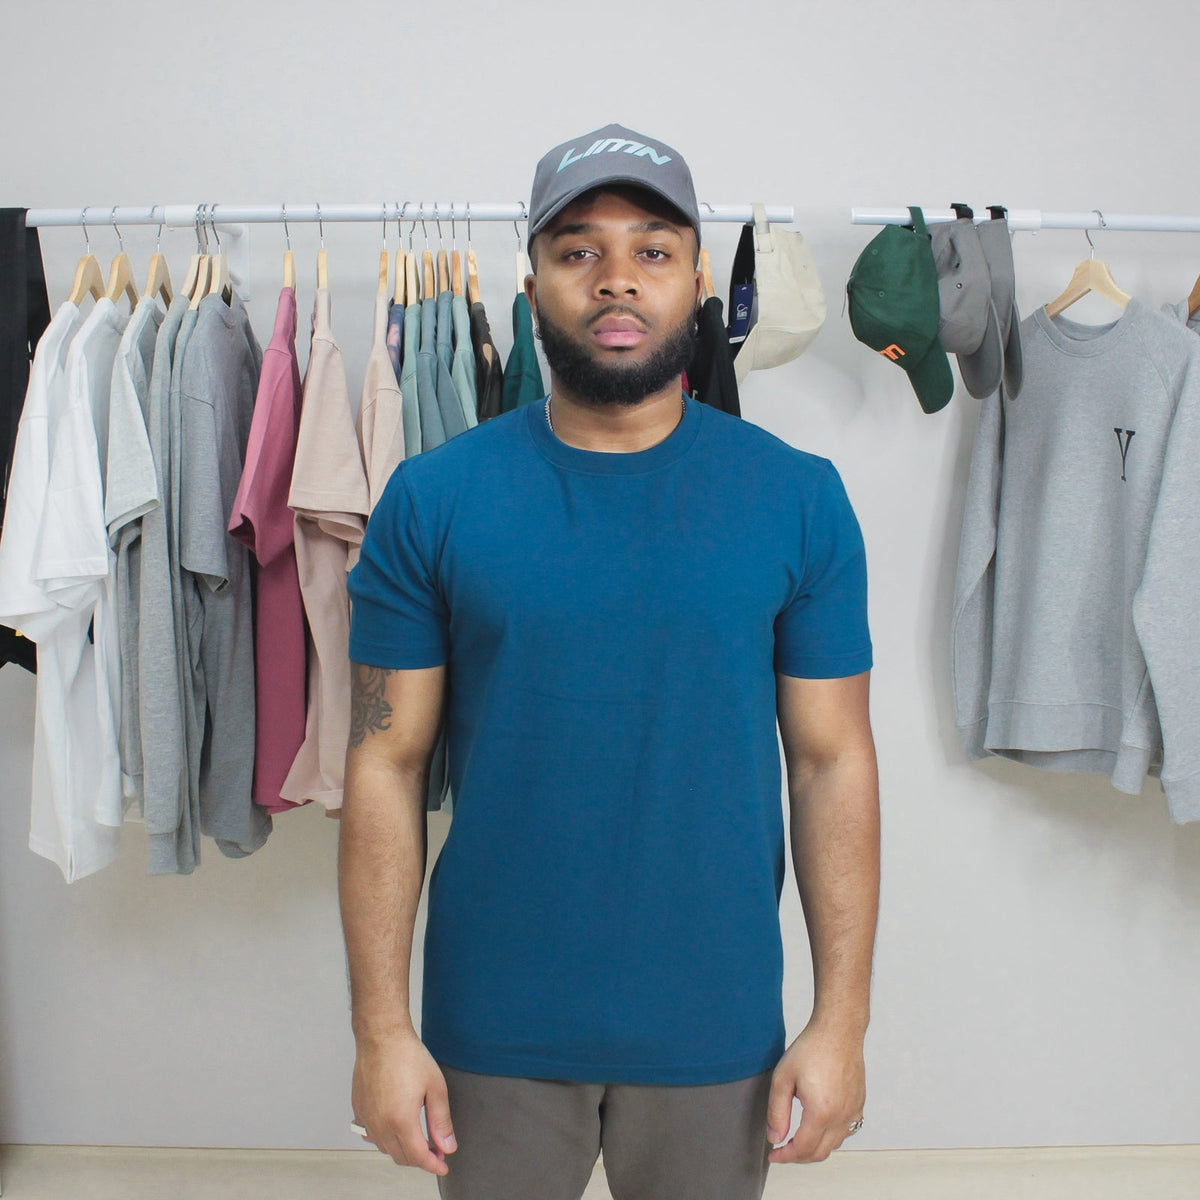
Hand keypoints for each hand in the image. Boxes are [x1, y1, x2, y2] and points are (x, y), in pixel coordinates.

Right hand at [351, 1029, 456, 1175]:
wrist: (381, 1037)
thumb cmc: (407, 1056)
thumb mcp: (435, 1087)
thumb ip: (441, 1121)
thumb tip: (447, 1146)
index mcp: (401, 1120)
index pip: (418, 1156)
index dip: (433, 1164)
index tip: (443, 1165)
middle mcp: (380, 1125)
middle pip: (401, 1156)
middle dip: (420, 1159)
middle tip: (436, 1149)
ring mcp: (367, 1119)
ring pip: (385, 1148)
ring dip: (403, 1150)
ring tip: (419, 1138)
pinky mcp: (359, 1110)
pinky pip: (372, 1136)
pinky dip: (386, 1139)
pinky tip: (397, 1128)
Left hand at [765, 1022, 865, 1163]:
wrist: (838, 1031)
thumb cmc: (811, 1048)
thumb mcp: (783, 1078)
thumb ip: (777, 1111)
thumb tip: (775, 1137)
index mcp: (821, 1112)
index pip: (803, 1149)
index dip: (786, 1156)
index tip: (773, 1154)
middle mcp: (841, 1117)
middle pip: (820, 1153)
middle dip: (798, 1156)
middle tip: (783, 1149)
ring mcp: (853, 1112)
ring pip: (834, 1145)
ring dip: (815, 1148)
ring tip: (797, 1139)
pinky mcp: (859, 1104)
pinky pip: (846, 1132)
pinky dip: (830, 1137)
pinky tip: (818, 1126)